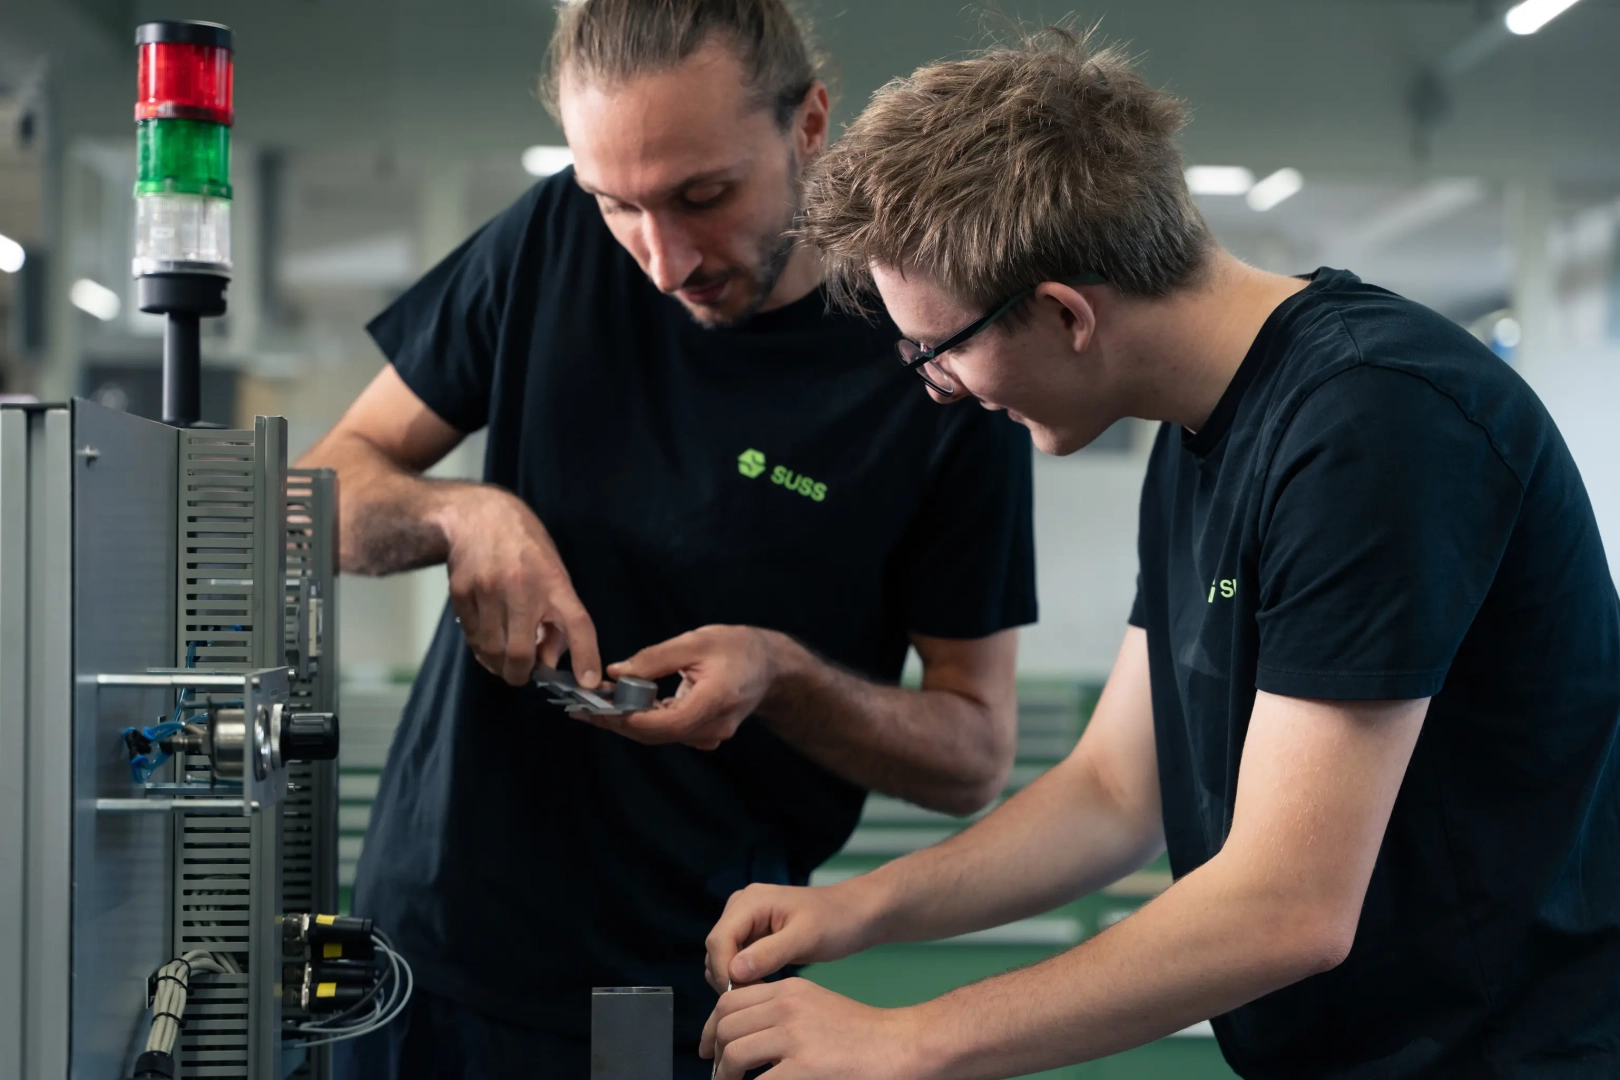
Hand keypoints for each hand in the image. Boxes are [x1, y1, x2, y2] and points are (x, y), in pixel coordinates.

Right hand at [439, 485, 599, 687]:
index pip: (577, 623)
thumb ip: (555, 619)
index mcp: (553, 581)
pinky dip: (481, 648)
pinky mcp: (461, 593)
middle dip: (521, 674)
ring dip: (499, 665)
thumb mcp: (553, 575)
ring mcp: (488, 590)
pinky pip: (472, 638)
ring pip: (492, 651)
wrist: (479, 516)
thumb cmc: (525, 548)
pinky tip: (488, 638)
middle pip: (520, 653)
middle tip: (524, 672)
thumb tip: (547, 663)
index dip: (585, 656)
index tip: (587, 683)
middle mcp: (521, 587)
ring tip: (504, 656)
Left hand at [588, 626, 785, 749]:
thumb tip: (616, 673)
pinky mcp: (705, 734)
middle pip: (653, 734)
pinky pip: (669, 731)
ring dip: (627, 721)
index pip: (658, 723)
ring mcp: (710, 736)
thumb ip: (654, 659)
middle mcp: (710, 728)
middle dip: (616, 722)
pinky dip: (645, 720)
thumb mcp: (695, 642)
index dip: (622, 718)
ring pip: (659, 735)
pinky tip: (624, 707)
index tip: (592, 707)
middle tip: (582, 707)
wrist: (770, 665)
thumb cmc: (737, 647)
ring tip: (597, 704)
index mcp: (711, 704)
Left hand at [701, 979, 924, 1079]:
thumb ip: (780, 1011)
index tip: (708, 1048)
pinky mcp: (804, 1068)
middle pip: (726, 1026)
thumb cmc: (861, 1034)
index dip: (710, 1028)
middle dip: (716, 1054)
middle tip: (720, 1074)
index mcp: (789, 991)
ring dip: (725, 1076)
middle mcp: (787, 1008)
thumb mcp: (815, 1005)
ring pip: (734, 1054)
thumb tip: (746, 1032)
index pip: (729, 1001)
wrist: (899, 1046)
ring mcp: (795, 1037)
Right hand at [705, 880, 883, 991]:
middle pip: (716, 949)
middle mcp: (740, 907)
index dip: (724, 972)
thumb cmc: (835, 921)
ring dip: (735, 980)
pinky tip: (763, 989)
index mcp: (750, 901)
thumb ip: (769, 953)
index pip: (718, 940)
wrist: (854, 915)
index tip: (743, 999)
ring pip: (722, 957)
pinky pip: (735, 959)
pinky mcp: (752, 935)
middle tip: (756, 1002)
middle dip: (728, 978)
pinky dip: (743, 976)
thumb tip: (734, 972)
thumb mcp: (805, 937)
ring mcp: (745, 921)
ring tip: (762, 997)